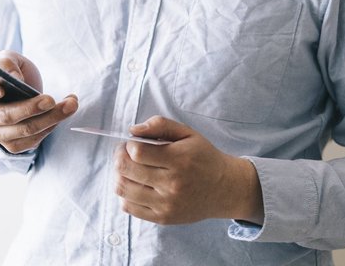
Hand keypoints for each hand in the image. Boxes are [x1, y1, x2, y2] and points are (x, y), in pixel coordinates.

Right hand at [0, 50, 77, 153]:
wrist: (23, 91)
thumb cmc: (13, 73)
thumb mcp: (10, 59)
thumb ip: (7, 61)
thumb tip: (11, 75)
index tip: (1, 88)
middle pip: (4, 116)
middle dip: (29, 108)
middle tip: (50, 99)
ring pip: (22, 130)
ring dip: (50, 118)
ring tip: (70, 104)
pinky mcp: (11, 144)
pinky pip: (31, 142)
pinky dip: (50, 128)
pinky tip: (61, 114)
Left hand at [113, 116, 263, 225]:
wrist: (224, 189)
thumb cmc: (204, 158)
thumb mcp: (188, 134)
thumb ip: (160, 125)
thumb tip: (133, 130)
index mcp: (179, 160)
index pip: (137, 153)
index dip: (128, 145)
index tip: (133, 143)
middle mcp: (172, 185)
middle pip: (126, 171)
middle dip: (120, 157)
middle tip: (125, 153)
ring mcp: (166, 204)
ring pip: (123, 190)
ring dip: (119, 176)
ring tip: (128, 169)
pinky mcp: (163, 218)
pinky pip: (129, 207)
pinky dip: (125, 195)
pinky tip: (135, 185)